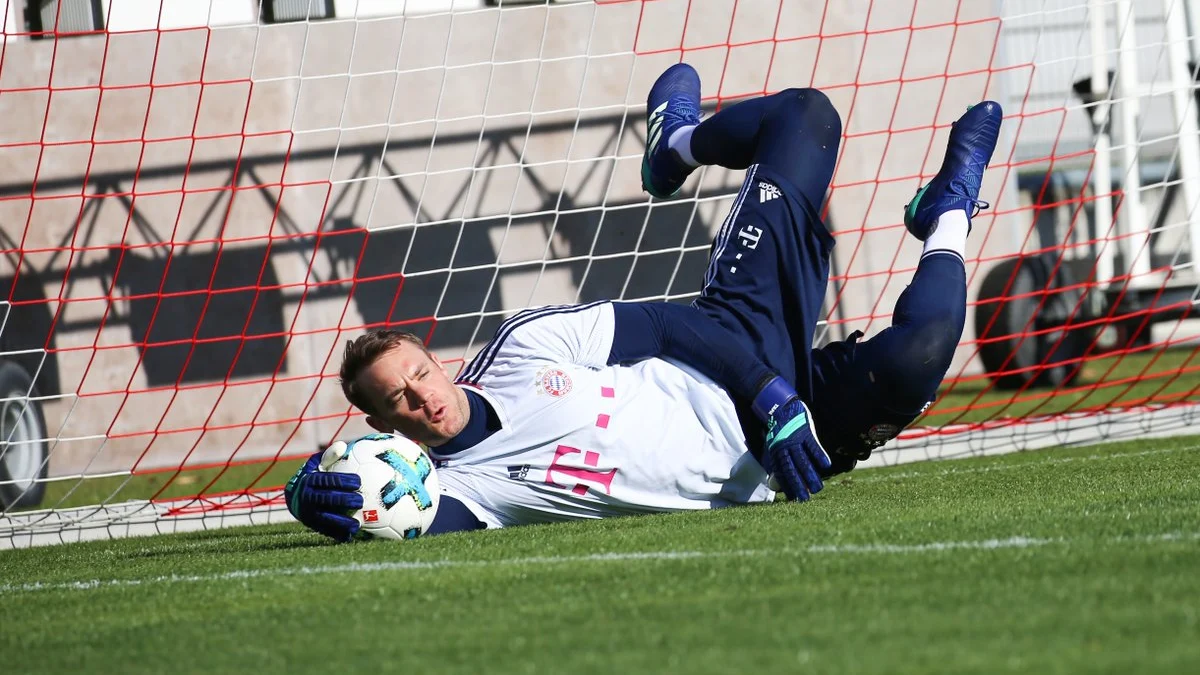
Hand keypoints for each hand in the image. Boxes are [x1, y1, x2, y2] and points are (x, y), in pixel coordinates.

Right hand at [284, 444, 362, 541]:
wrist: (295, 497)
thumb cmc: (315, 476)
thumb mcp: (318, 463)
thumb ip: (330, 456)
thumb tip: (343, 445)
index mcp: (309, 481)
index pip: (326, 480)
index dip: (341, 480)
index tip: (358, 481)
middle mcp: (306, 497)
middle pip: (325, 499)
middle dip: (343, 501)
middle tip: (360, 501)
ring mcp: (308, 513)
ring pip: (324, 519)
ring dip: (341, 523)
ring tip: (358, 525)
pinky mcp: (312, 525)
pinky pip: (325, 531)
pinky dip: (337, 534)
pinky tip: (351, 536)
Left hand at [752, 376, 830, 500]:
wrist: (781, 407)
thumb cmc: (779, 431)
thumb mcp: (773, 449)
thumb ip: (776, 466)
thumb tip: (775, 486)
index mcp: (776, 454)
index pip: (782, 474)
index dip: (788, 487)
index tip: (794, 500)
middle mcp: (784, 448)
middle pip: (792, 469)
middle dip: (798, 485)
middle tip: (805, 499)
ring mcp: (795, 440)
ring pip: (803, 460)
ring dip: (810, 475)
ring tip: (817, 488)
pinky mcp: (805, 432)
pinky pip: (813, 445)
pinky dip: (819, 454)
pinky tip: (826, 465)